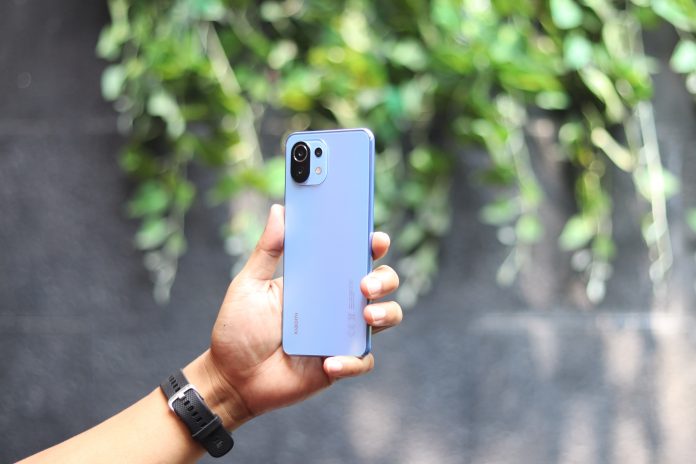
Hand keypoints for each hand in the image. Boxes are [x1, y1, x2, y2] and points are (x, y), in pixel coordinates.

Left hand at [193, 204, 400, 428]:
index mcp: (318, 279)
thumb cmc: (239, 329)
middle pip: (380, 283)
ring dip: (385, 312)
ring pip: (386, 317)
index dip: (372, 245)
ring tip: (366, 315)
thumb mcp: (250, 285)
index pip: (353, 256)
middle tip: (366, 283)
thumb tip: (280, 209)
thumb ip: (267, 250)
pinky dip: (352, 361)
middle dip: (384, 278)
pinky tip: (329, 361)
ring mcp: (340, 333)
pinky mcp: (339, 364)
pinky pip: (362, 360)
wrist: (231, 378)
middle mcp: (336, 303)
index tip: (375, 240)